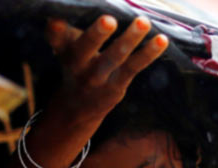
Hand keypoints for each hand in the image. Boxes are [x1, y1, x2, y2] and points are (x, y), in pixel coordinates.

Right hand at [45, 14, 167, 125]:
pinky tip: (162, 40)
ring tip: (143, 22)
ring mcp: (98, 77)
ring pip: (114, 57)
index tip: (56, 21)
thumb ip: (67, 31)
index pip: (56, 39)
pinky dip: (149, 52)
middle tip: (108, 19)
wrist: (78, 107)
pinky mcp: (117, 84)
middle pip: (85, 48)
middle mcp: (77, 64)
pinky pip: (135, 66)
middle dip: (96, 34)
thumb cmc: (75, 63)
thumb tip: (74, 9)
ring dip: (129, 39)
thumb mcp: (65, 47)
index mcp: (63, 50)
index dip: (56, 31)